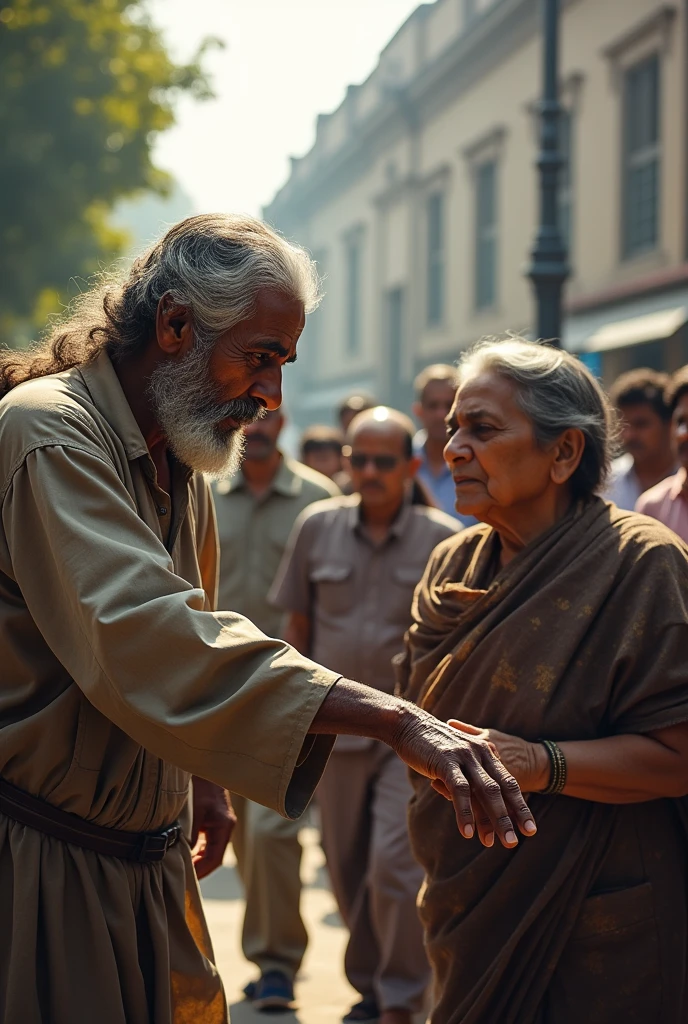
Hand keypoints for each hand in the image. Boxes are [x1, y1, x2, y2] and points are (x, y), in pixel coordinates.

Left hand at [190, 776, 235, 879]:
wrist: (203, 763)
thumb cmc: (199, 784)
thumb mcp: (193, 810)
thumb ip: (189, 834)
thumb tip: (180, 856)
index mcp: (224, 825)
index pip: (214, 858)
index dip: (200, 872)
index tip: (186, 879)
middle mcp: (225, 826)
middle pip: (213, 857)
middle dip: (198, 869)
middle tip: (181, 878)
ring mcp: (220, 823)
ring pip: (210, 849)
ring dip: (197, 859)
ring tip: (181, 868)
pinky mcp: (213, 819)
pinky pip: (207, 841)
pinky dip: (197, 849)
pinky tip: (184, 853)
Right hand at [391, 706, 537, 848]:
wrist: (409, 725)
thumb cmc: (432, 746)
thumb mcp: (457, 760)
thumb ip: (470, 777)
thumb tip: (478, 806)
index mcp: (486, 752)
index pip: (509, 783)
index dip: (520, 807)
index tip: (529, 830)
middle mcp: (480, 753)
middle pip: (503, 788)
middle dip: (513, 816)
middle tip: (518, 841)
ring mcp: (464, 757)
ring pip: (486, 791)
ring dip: (496, 819)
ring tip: (501, 843)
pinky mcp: (446, 762)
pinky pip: (460, 790)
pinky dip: (465, 813)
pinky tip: (468, 833)